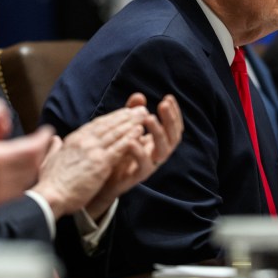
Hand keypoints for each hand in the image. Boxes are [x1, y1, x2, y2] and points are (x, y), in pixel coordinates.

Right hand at [0, 98, 52, 217]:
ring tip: (29, 154)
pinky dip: (22, 179)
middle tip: (40, 141)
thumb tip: (0, 108)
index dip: (43, 139)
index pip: (31, 149)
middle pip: (33, 165)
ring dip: (32, 166)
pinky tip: (14, 172)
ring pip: (27, 179)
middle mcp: (1, 181)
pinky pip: (17, 191)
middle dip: (40, 152)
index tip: (47, 131)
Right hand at [31, 105, 153, 218]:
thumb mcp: (49, 158)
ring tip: (143, 115)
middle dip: (125, 116)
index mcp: (73, 139)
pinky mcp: (100, 163)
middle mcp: (84, 141)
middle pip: (108, 124)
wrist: (50, 196)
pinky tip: (139, 132)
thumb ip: (53, 146)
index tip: (123, 113)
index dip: (112, 118)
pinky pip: (119, 148)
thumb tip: (52, 138)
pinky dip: (130, 138)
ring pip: (116, 133)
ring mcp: (92, 150)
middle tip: (139, 109)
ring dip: (131, 123)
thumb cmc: (50, 182)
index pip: (96, 124)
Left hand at [81, 93, 184, 219]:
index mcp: (157, 143)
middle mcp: (156, 154)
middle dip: (170, 120)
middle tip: (163, 104)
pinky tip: (131, 139)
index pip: (173, 128)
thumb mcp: (126, 131)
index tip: (168, 97)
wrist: (103, 181)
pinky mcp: (137, 176)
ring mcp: (149, 166)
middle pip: (173, 138)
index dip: (174, 113)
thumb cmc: (118, 153)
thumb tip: (139, 95)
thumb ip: (133, 114)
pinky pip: (144, 165)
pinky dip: (139, 151)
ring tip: (148, 118)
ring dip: (157, 133)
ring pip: (162, 151)